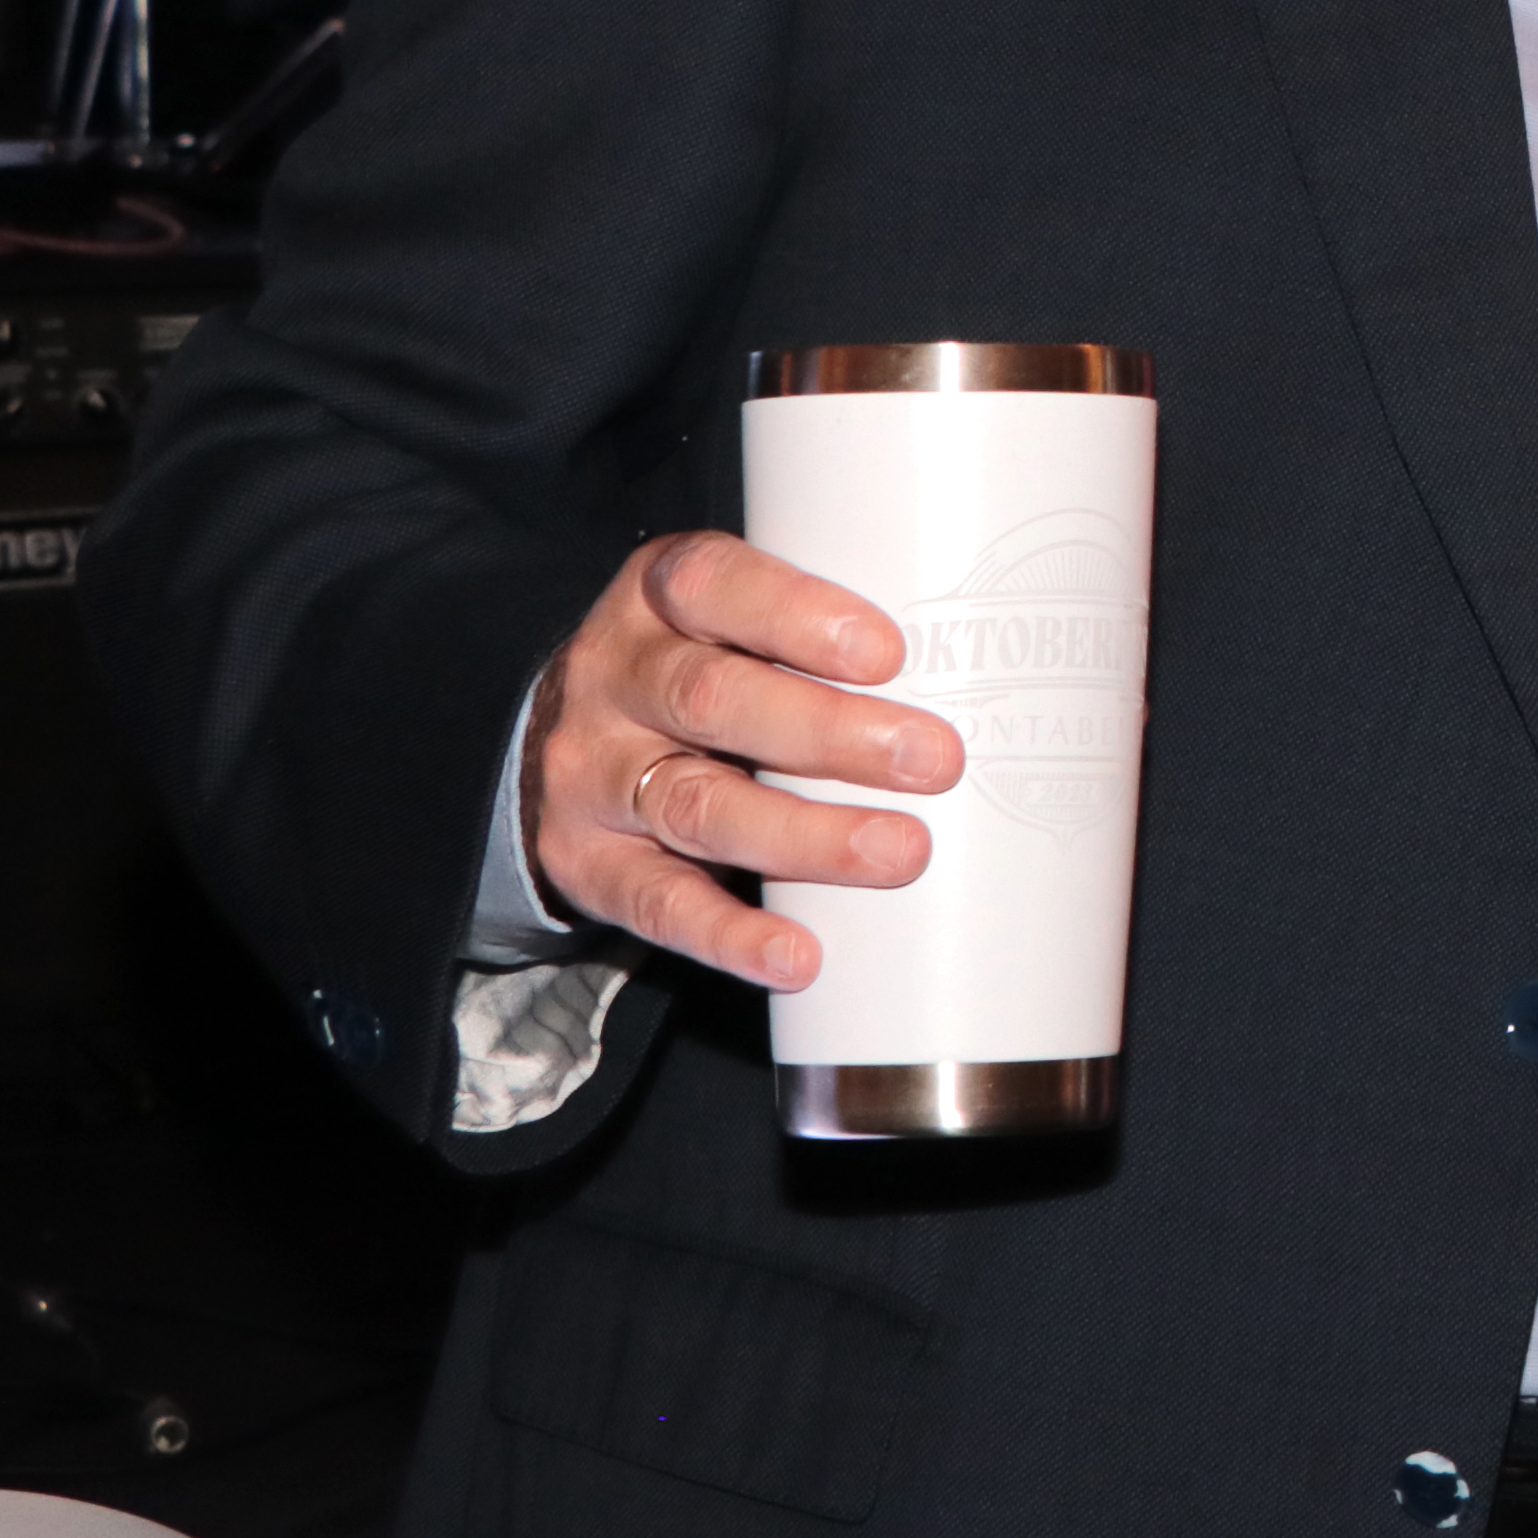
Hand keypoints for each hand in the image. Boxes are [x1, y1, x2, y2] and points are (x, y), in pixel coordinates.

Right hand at [521, 530, 959, 988]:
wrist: (540, 747)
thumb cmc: (696, 668)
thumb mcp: (731, 623)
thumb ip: (823, 635)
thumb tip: (997, 672)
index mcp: (657, 597)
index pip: (713, 584)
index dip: (798, 614)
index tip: (888, 653)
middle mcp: (612, 678)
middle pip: (713, 698)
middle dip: (830, 733)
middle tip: (933, 760)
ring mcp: (592, 774)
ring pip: (695, 803)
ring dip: (805, 835)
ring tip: (899, 853)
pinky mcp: (586, 863)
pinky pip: (656, 902)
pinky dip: (730, 933)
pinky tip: (797, 953)